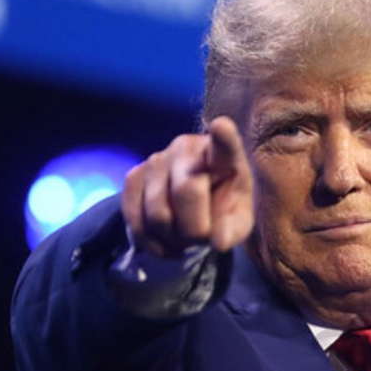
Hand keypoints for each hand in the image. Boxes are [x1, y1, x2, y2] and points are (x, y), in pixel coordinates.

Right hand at [121, 116, 253, 256]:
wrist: (194, 205)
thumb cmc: (223, 208)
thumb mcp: (237, 222)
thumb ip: (232, 230)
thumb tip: (217, 242)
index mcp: (222, 155)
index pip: (224, 145)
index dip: (223, 137)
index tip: (221, 126)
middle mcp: (186, 148)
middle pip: (186, 192)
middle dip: (195, 230)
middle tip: (201, 240)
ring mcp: (156, 160)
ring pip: (158, 214)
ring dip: (172, 240)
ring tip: (183, 241)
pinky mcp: (133, 177)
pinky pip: (136, 221)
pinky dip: (151, 242)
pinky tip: (164, 243)